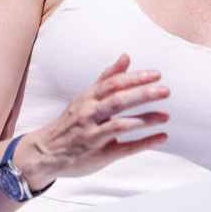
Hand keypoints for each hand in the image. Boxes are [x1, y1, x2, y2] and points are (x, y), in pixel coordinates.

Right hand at [17, 54, 168, 188]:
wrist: (44, 153)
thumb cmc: (71, 121)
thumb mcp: (86, 96)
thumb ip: (107, 78)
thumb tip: (126, 56)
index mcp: (88, 98)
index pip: (113, 84)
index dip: (135, 78)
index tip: (156, 75)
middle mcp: (89, 115)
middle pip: (117, 101)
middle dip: (142, 95)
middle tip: (165, 91)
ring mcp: (93, 136)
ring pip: (120, 125)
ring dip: (144, 120)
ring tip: (165, 116)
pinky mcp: (99, 155)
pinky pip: (124, 148)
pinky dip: (143, 143)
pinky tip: (161, 137)